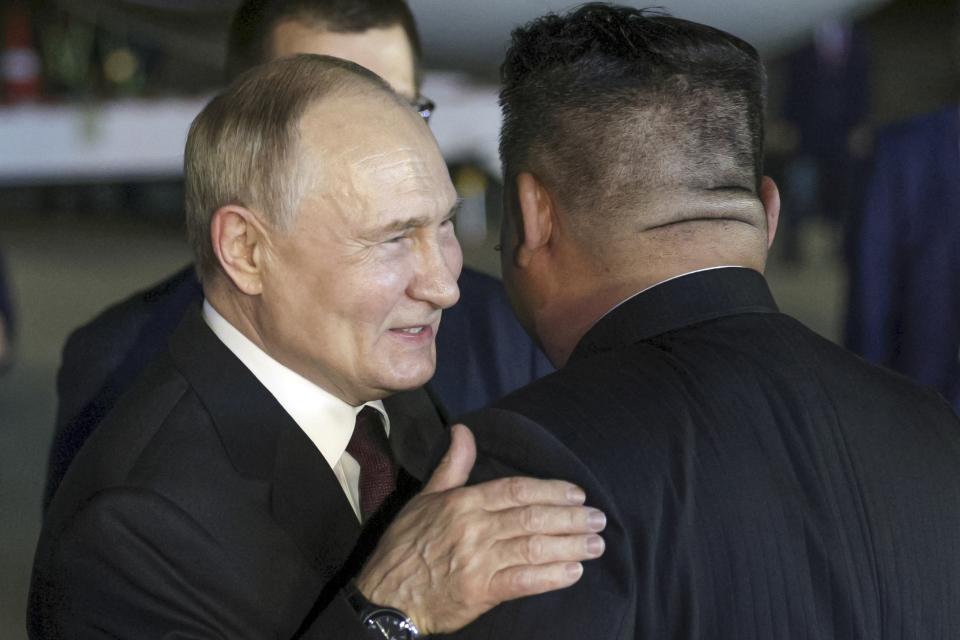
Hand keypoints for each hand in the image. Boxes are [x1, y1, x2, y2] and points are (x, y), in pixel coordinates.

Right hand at [355, 424, 606, 634]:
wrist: (386, 596)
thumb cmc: (406, 545)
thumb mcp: (425, 498)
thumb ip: (452, 466)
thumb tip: (463, 430)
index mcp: (463, 502)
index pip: (516, 490)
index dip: (551, 490)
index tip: (577, 493)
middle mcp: (473, 528)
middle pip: (532, 517)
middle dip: (570, 517)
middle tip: (599, 518)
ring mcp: (478, 561)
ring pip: (533, 547)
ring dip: (570, 545)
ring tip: (596, 544)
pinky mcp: (481, 592)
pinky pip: (524, 581)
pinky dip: (552, 576)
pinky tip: (574, 572)